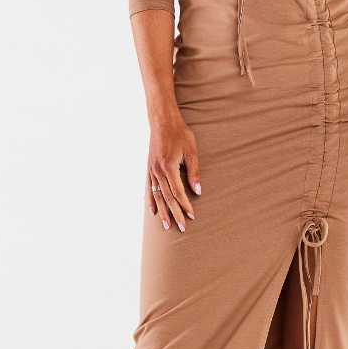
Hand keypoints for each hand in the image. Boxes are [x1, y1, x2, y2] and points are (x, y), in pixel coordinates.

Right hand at [147, 111, 201, 231]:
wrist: (162, 121)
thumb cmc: (180, 134)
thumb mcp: (191, 150)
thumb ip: (194, 171)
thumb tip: (198, 191)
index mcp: (169, 167)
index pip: (178, 192)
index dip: (185, 205)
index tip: (192, 216)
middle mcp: (158, 171)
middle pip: (167, 197)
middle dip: (175, 213)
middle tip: (182, 227)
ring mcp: (151, 170)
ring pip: (157, 195)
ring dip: (163, 211)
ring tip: (167, 225)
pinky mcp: (149, 168)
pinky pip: (149, 188)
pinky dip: (151, 200)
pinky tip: (153, 211)